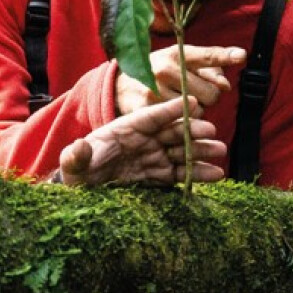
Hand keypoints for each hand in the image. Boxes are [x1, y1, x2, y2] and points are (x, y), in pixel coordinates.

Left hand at [58, 97, 226, 186]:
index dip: (168, 109)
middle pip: (170, 132)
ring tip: (219, 151)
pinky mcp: (158, 176)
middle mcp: (142, 141)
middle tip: (211, 130)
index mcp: (123, 130)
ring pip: (180, 151)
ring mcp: (152, 158)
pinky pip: (181, 173)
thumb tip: (79, 146)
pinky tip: (216, 174)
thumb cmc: (77, 172)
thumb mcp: (72, 164)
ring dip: (200, 151)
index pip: (149, 116)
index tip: (189, 101)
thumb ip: (76, 155)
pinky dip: (198, 173)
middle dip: (191, 130)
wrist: (83, 191)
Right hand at [115, 45, 245, 115]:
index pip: (205, 56)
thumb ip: (208, 68)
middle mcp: (164, 70)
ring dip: (195, 113)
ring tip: (180, 105)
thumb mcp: (180, 61)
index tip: (241, 55)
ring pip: (197, 113)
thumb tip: (225, 85)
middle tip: (196, 95)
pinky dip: (181, 124)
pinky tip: (172, 117)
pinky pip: (180, 126)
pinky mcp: (146, 111)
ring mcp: (154, 91)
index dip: (224, 56)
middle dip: (209, 98)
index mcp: (175, 55)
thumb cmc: (159, 70)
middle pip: (210, 94)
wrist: (121, 84)